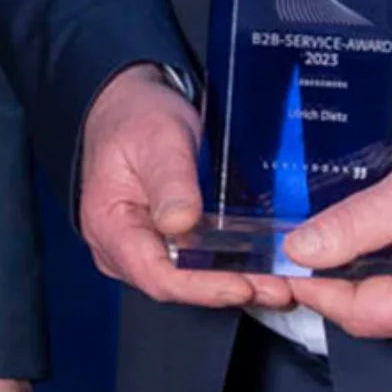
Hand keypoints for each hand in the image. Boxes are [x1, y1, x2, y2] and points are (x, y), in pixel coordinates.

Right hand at [78, 65, 293, 310]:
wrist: (131, 102)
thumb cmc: (137, 117)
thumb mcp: (158, 139)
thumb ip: (170, 181)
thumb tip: (180, 223)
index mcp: (109, 226)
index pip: (156, 274)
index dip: (201, 287)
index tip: (242, 286)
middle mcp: (121, 247)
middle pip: (177, 284)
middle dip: (228, 289)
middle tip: (279, 289)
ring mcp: (143, 248)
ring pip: (190, 279)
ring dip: (236, 283)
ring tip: (281, 283)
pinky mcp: (164, 242)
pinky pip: (196, 265)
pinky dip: (230, 268)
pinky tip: (263, 268)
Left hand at [286, 116, 391, 343]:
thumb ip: (348, 228)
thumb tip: (298, 252)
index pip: (360, 314)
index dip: (316, 292)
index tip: (282, 271)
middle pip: (379, 321)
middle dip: (338, 292)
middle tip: (303, 259)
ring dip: (368, 290)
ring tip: (340, 254)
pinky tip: (383, 259)